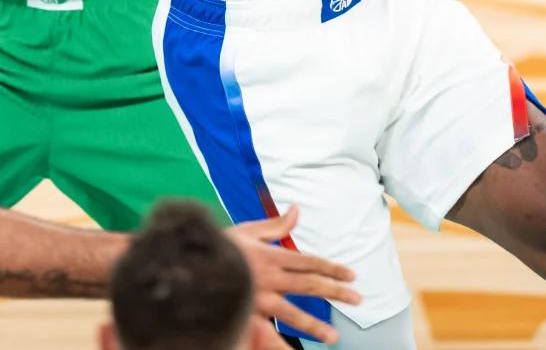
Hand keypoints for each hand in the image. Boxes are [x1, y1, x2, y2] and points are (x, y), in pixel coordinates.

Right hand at [228, 207, 358, 343]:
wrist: (188, 265)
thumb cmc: (218, 246)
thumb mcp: (247, 231)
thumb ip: (275, 226)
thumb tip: (297, 210)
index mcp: (272, 256)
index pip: (310, 263)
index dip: (332, 269)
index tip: (351, 276)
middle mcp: (269, 278)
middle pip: (309, 285)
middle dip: (335, 292)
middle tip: (357, 300)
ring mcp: (257, 299)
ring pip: (292, 313)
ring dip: (315, 325)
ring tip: (334, 337)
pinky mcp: (244, 315)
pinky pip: (266, 333)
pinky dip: (279, 344)